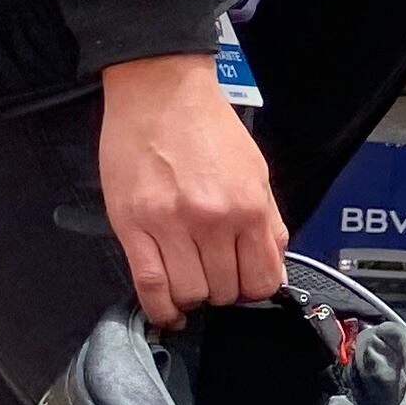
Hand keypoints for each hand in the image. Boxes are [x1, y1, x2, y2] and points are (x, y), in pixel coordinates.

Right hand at [97, 54, 288, 325]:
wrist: (161, 92)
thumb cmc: (207, 127)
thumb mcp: (256, 171)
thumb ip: (268, 221)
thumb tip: (272, 266)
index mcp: (249, 207)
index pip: (263, 279)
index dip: (255, 291)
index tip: (246, 287)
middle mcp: (212, 220)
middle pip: (224, 291)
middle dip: (223, 292)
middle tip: (215, 278)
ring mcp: (170, 225)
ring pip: (189, 293)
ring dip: (193, 298)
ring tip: (191, 282)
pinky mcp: (132, 226)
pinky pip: (148, 285)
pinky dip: (160, 308)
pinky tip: (167, 312)